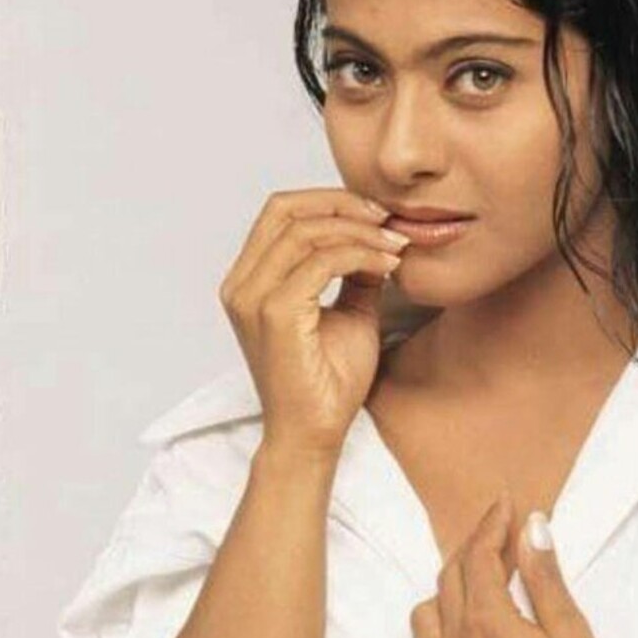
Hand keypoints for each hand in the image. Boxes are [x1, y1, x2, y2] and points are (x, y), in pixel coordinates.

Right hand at [219, 187, 410, 455]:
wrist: (315, 435)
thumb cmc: (328, 383)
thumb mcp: (350, 313)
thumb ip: (355, 274)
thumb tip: (378, 238)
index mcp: (250, 280)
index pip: (281, 212)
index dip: (331, 201)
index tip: (378, 215)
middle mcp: (241, 285)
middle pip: (285, 208)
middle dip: (343, 203)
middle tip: (388, 220)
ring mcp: (253, 298)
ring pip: (306, 230)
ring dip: (359, 231)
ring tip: (395, 246)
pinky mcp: (275, 314)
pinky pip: (321, 261)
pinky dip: (360, 254)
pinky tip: (388, 266)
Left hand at [405, 491, 619, 637]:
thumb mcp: (571, 634)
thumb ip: (545, 577)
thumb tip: (531, 526)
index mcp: (486, 621)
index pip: (479, 556)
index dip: (492, 524)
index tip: (505, 505)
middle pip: (449, 580)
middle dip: (472, 551)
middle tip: (497, 539)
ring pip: (423, 619)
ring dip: (445, 595)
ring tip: (474, 591)